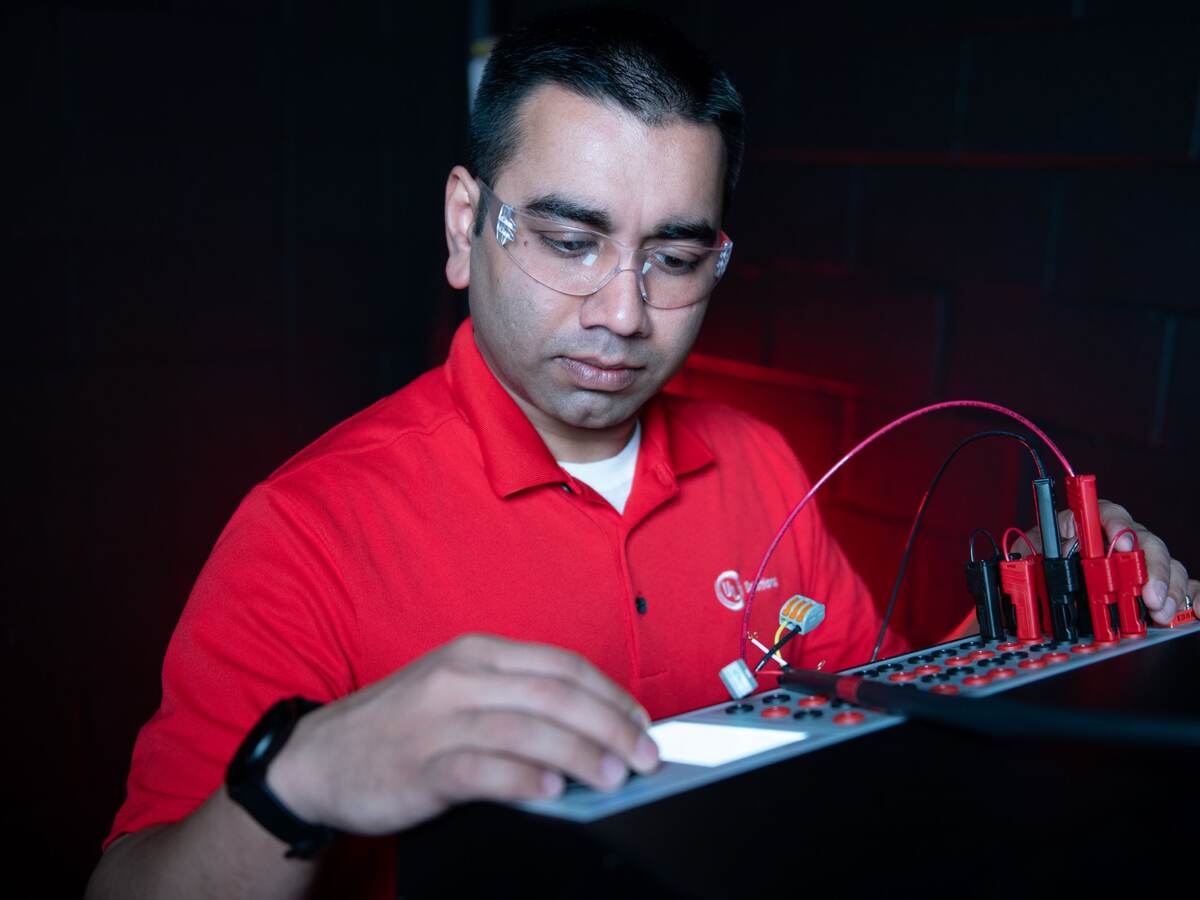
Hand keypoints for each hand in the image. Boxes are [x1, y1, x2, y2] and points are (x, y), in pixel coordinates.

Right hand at [264, 634, 658, 834]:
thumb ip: (514, 699)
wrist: (319, 759)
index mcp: (476, 653)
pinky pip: (481, 768)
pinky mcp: (420, 766)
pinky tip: (552, 789)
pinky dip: (522, 777)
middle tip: (645, 756)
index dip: (610, 693)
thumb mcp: (456, 691)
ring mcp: (438, 721)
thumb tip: (591, 726)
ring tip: (615, 776)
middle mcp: (460, 678)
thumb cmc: (400, 726)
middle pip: (554, 694)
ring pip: (526, 729)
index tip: (641, 722)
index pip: (561, 665)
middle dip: (610, 725)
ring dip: (580, 752)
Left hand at [1024, 499, 1197, 625]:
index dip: (1116, 525)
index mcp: (1086, 525)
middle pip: (1146, 542)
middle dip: (1152, 569)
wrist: (1033, 594)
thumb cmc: (1033, 568)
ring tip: (1160, 614)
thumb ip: (1038, 546)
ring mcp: (1139, 563)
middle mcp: (1118, 540)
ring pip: (1167, 565)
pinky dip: (1192, 597)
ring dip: (1169, 589)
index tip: (1119, 545)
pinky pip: (1183, 585)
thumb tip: (1057, 542)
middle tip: (1150, 596)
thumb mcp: (1026, 554)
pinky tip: (1194, 611)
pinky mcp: (1153, 585)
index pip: (1106, 513)